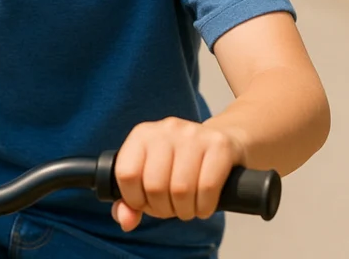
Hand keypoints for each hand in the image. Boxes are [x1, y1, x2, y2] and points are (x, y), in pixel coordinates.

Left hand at [112, 117, 245, 230]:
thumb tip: (125, 221)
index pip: (126, 173)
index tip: (147, 204)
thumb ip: (131, 202)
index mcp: (142, 134)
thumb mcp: (151, 178)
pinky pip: (207, 187)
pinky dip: (204, 207)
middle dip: (163, 209)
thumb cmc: (181, 166)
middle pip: (154, 185)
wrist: (223, 144)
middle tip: (172, 209)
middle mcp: (166, 129)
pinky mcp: (218, 144)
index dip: (136, 199)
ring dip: (184, 211)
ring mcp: (193, 134)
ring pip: (181, 189)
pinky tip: (203, 205)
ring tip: (187, 208)